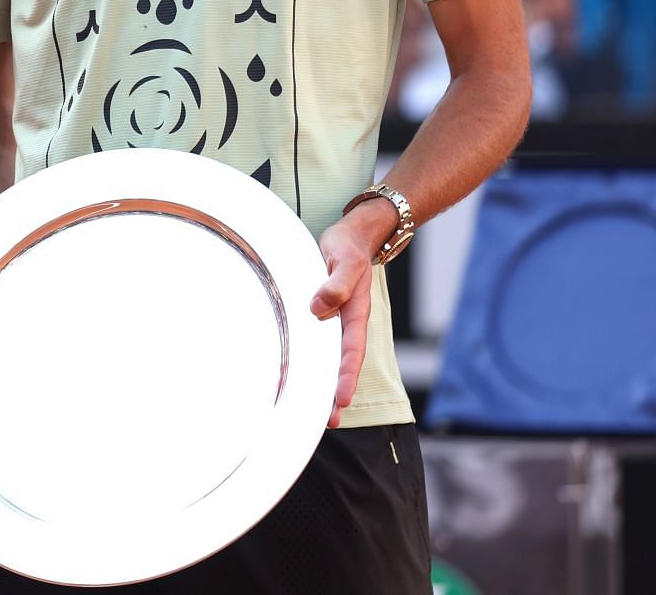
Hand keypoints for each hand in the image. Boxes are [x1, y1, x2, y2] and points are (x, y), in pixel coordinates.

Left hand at [311, 204, 390, 426]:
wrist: (352, 235)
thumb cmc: (347, 247)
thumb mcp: (343, 260)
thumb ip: (335, 284)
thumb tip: (319, 309)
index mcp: (355, 312)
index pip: (351, 350)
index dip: (345, 374)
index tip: (340, 398)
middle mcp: (345, 322)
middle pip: (342, 363)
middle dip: (336, 392)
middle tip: (328, 421)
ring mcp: (334, 320)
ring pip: (329, 357)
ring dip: (322, 383)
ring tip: (315, 413)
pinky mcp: (321, 314)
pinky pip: (316, 343)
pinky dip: (311, 361)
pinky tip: (300, 377)